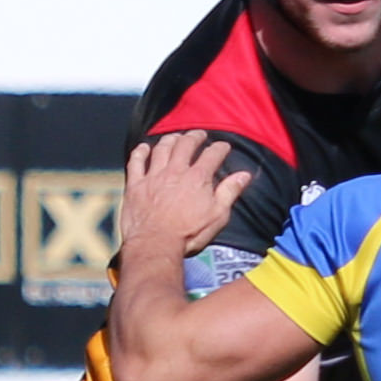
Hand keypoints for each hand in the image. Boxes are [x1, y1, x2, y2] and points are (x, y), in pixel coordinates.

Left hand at [121, 131, 251, 275]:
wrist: (156, 245)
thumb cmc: (188, 234)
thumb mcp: (217, 216)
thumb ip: (230, 192)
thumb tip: (244, 175)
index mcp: (198, 178)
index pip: (212, 154)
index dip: (220, 147)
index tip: (223, 146)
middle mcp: (176, 171)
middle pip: (186, 144)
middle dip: (195, 136)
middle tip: (199, 135)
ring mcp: (154, 176)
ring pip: (162, 148)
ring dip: (170, 139)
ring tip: (176, 137)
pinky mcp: (136, 185)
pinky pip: (136, 161)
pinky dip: (140, 152)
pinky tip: (144, 147)